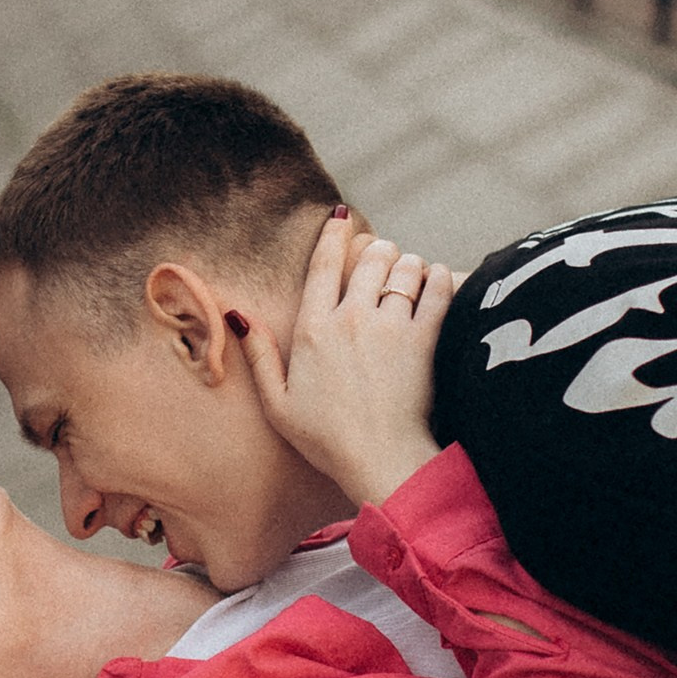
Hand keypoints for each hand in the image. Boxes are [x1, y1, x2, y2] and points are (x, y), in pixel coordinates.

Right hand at [227, 211, 452, 506]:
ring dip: (409, 264)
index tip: (340, 217)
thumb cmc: (327, 440)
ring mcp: (390, 328)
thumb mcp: (278, 403)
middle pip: (371, 258)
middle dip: (379, 250)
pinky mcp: (423, 340)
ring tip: (410, 273)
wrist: (379, 460)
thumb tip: (237, 315)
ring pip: (405, 268)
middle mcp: (350, 319)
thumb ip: (259, 356)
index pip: (323, 264)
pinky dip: (438, 278)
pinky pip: (437, 289)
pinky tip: (436, 281)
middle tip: (384, 257)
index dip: (333, 234)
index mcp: (313, 330)